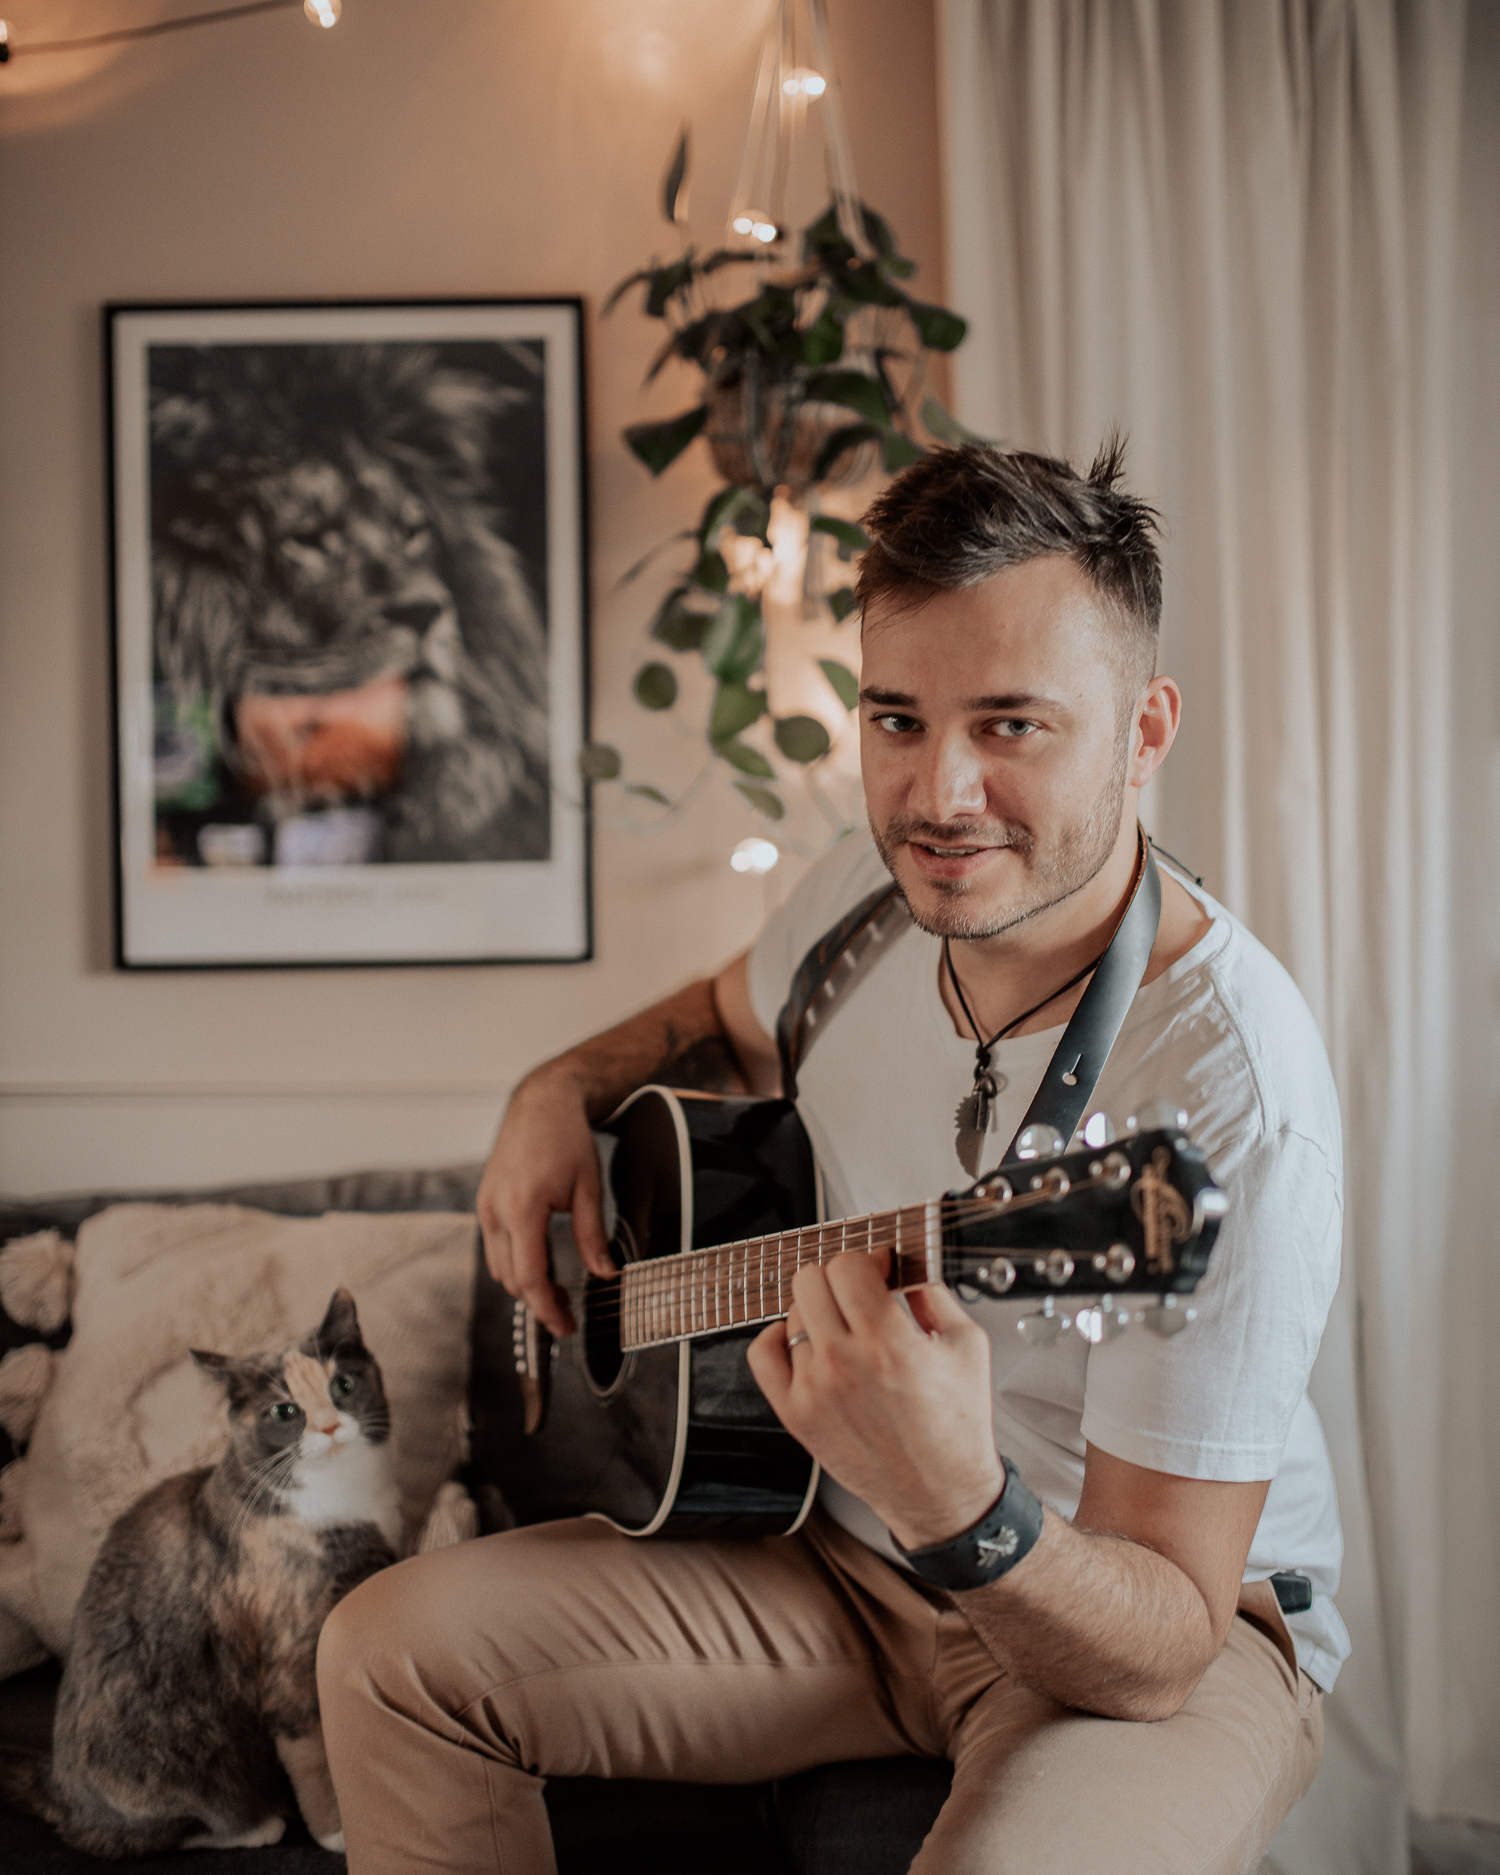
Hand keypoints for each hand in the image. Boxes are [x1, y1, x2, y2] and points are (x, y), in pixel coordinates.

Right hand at [476, 1068, 614, 1336]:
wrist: (541, 1103)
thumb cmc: (567, 1139)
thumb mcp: (589, 1188)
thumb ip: (593, 1236)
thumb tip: (606, 1274)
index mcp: (523, 1208)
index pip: (530, 1278)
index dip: (548, 1310)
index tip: (566, 1328)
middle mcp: (496, 1211)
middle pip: (511, 1280)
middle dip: (538, 1303)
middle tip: (568, 1315)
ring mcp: (485, 1207)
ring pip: (498, 1268)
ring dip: (524, 1285)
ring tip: (558, 1292)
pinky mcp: (484, 1203)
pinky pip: (495, 1248)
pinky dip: (515, 1264)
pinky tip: (540, 1265)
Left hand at [747, 1253, 1003, 1550]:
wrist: (940, 1494)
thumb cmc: (957, 1427)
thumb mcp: (967, 1345)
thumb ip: (932, 1292)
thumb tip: (904, 1261)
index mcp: (889, 1344)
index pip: (847, 1266)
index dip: (867, 1260)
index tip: (880, 1270)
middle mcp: (844, 1365)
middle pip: (811, 1280)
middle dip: (840, 1279)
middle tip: (862, 1294)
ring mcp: (814, 1391)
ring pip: (792, 1313)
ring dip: (819, 1311)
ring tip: (848, 1330)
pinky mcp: (796, 1414)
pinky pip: (763, 1353)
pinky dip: (779, 1338)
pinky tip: (807, 1343)